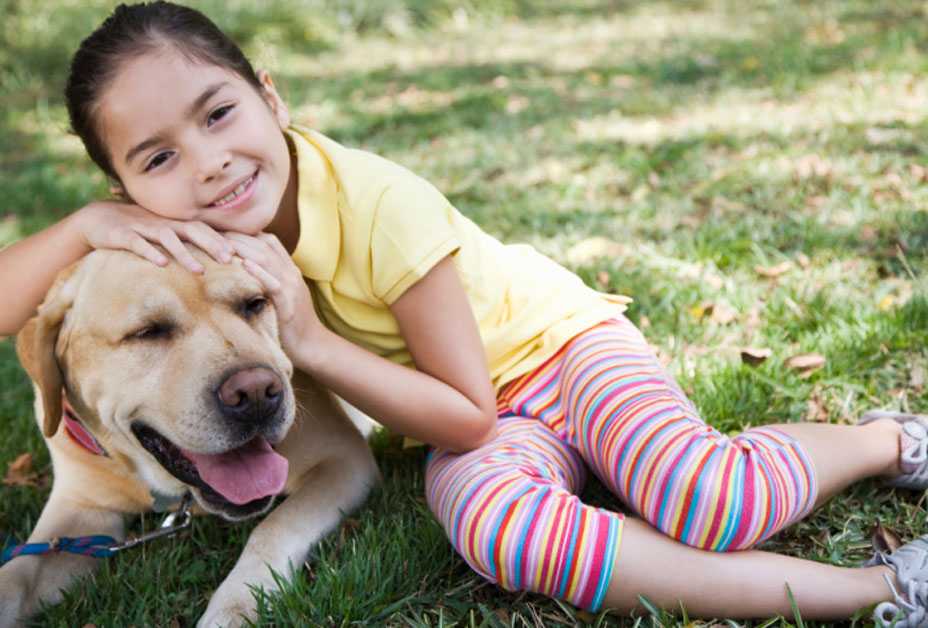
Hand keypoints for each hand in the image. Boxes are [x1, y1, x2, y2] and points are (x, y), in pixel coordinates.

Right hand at [74, 201, 232, 272]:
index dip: (219, 239)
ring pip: (168, 238)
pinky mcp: (122, 235)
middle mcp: (161, 223)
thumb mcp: (160, 233)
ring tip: (200, 271)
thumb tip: (207, 256)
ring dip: (185, 254)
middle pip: (191, 230)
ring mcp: (142, 227)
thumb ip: (181, 241)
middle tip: (229, 260)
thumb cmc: (135, 229)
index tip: (238, 254)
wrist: (96, 218)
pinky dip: (150, 253)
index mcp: (172, 223)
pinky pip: (138, 244)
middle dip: (211, 245)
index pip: (202, 228)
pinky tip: (162, 264)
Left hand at [225, 232, 324, 361]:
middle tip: (213, 230)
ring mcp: (291, 287)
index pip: (268, 241)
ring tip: (221, 241)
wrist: (311, 345)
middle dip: (239, 235)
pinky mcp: (288, 303)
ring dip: (244, 247)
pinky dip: (259, 272)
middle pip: (264, 244)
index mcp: (289, 270)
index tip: (222, 230)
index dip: (246, 232)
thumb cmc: (292, 324)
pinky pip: (273, 283)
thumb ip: (268, 280)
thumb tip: (243, 272)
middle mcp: (291, 273)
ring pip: (267, 258)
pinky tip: (244, 264)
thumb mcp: (281, 296)